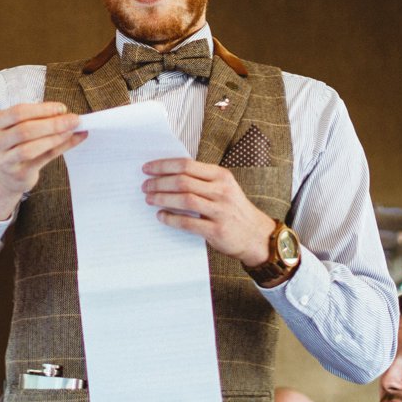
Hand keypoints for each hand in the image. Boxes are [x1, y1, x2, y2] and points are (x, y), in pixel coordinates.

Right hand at [0, 102, 85, 221]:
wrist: (1, 175)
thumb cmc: (13, 145)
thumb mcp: (17, 128)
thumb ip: (39, 120)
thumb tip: (67, 114)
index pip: (18, 112)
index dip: (42, 109)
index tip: (61, 108)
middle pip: (25, 129)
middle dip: (52, 123)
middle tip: (73, 119)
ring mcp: (5, 160)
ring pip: (31, 148)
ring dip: (55, 137)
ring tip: (71, 130)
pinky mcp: (18, 173)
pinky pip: (42, 159)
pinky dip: (60, 148)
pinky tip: (72, 140)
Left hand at [141, 158, 276, 263]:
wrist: (257, 236)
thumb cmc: (235, 210)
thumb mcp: (224, 188)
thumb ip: (202, 180)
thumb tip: (168, 175)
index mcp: (221, 176)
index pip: (187, 165)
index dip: (164, 165)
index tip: (148, 168)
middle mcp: (222, 191)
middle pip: (183, 181)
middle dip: (159, 182)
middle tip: (145, 186)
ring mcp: (220, 211)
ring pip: (185, 199)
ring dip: (162, 198)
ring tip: (149, 198)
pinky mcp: (217, 230)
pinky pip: (188, 222)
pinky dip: (171, 218)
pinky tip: (161, 216)